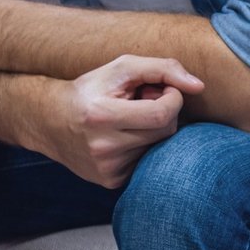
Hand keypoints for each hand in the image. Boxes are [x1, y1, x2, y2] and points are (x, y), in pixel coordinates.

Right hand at [24, 55, 205, 188]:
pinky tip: (126, 136)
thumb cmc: (92, 89)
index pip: (163, 115)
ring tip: (132, 119)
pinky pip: (148, 161)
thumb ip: (163, 68)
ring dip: (155, 130)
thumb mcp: (122, 68)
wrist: (51, 121)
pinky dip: (145, 146)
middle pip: (165, 132)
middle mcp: (103, 148)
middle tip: (146, 101)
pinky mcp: (112, 182)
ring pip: (159, 147)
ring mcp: (107, 169)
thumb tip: (199, 86)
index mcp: (102, 116)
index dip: (173, 97)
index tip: (164, 89)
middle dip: (166, 112)